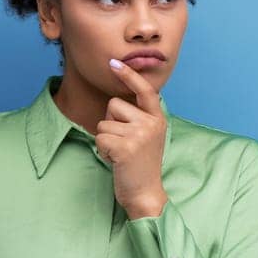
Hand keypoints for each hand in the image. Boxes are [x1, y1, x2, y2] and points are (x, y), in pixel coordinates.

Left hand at [99, 58, 168, 218]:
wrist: (145, 195)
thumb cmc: (140, 166)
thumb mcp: (146, 137)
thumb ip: (137, 118)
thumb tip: (116, 101)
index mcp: (158, 119)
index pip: (144, 90)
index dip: (129, 75)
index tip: (114, 63)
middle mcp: (150, 123)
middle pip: (113, 105)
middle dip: (110, 123)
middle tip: (123, 144)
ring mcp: (139, 135)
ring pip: (103, 123)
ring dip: (105, 139)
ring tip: (120, 154)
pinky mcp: (125, 147)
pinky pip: (99, 137)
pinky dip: (102, 150)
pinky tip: (115, 161)